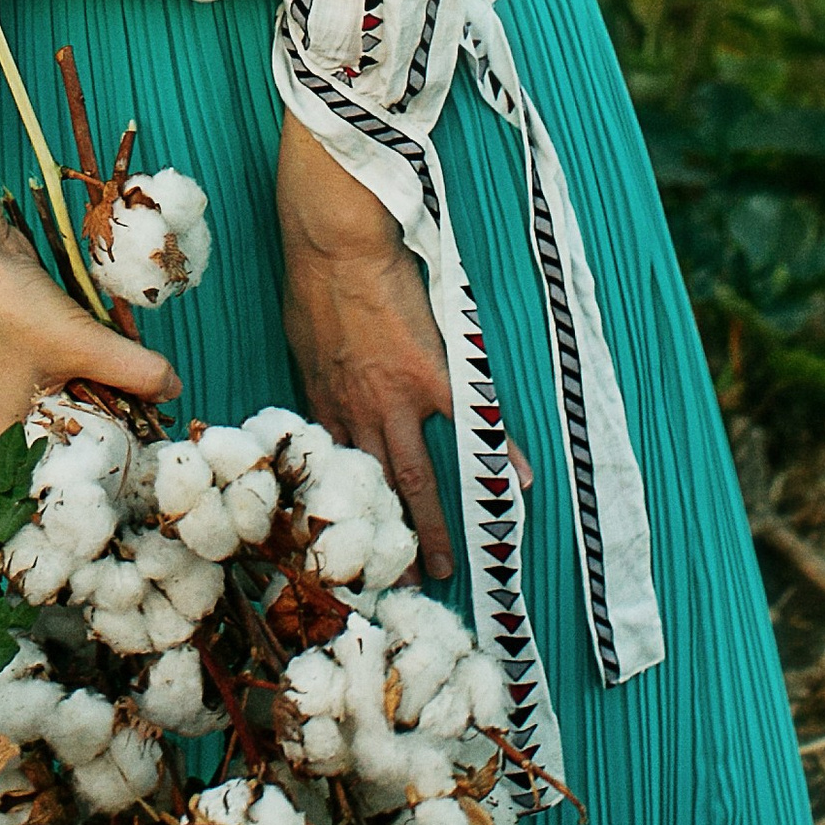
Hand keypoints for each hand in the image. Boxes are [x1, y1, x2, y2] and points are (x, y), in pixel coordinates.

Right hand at [0, 232, 176, 446]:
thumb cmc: (7, 307)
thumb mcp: (80, 345)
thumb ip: (134, 371)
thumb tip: (173, 388)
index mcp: (10, 433)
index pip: (69, 465)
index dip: (110, 456)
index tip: (151, 443)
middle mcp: (13, 414)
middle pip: (79, 428)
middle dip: (117, 408)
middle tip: (153, 396)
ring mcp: (21, 381)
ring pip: (80, 392)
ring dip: (109, 375)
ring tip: (134, 359)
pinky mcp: (31, 351)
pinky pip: (73, 365)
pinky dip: (96, 354)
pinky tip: (117, 337)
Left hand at [276, 118, 528, 587]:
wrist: (335, 242)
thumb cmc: (314, 278)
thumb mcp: (303, 337)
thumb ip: (319, 370)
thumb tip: (324, 382)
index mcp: (323, 402)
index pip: (336, 472)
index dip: (348, 511)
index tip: (353, 545)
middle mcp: (355, 412)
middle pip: (374, 489)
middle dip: (388, 540)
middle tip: (400, 582)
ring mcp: (394, 398)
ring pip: (415, 477)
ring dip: (432, 525)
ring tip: (448, 566)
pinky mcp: (431, 375)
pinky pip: (471, 425)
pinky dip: (499, 455)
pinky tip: (521, 484)